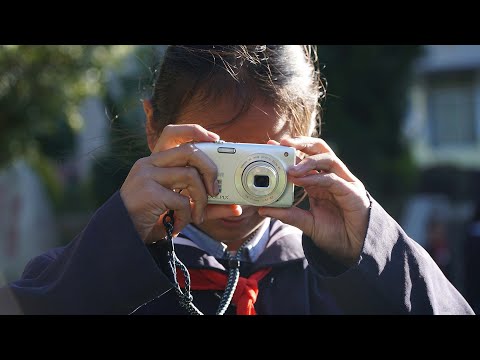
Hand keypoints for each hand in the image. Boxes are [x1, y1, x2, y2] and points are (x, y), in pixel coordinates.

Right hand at [120, 124, 241, 243]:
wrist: (123, 238)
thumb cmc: (152, 219)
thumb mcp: (181, 207)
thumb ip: (205, 203)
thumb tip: (236, 207)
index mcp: (154, 162)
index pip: (172, 133)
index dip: (195, 131)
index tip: (216, 140)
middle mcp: (148, 164)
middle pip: (189, 150)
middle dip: (210, 169)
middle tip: (216, 189)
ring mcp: (146, 176)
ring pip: (190, 175)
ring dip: (202, 199)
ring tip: (197, 215)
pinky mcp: (148, 192)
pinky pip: (182, 200)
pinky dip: (187, 215)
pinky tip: (180, 224)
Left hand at [258, 137, 370, 265]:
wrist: (354, 248)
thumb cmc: (334, 232)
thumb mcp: (306, 222)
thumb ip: (287, 214)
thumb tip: (262, 209)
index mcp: (320, 181)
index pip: (306, 157)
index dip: (290, 149)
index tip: (271, 144)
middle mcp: (332, 176)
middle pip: (319, 149)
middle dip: (301, 143)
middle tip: (282, 143)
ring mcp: (344, 182)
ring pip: (328, 159)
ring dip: (307, 161)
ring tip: (290, 169)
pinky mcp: (352, 192)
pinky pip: (333, 179)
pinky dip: (316, 178)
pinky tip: (301, 180)